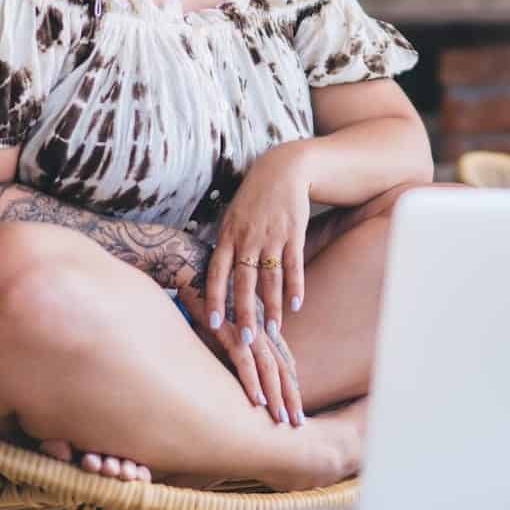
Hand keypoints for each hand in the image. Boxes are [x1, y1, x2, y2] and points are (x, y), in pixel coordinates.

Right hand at [178, 285, 304, 425]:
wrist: (190, 267)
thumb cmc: (204, 297)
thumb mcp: (222, 324)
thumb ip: (231, 344)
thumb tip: (231, 369)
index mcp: (261, 327)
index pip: (282, 362)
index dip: (290, 385)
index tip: (296, 408)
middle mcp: (259, 328)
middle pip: (281, 368)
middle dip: (290, 396)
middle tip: (298, 423)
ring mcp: (247, 328)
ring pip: (268, 367)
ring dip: (275, 394)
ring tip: (281, 418)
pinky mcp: (229, 329)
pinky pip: (244, 360)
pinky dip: (251, 380)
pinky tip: (256, 399)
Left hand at [205, 143, 310, 347]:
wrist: (283, 169)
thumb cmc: (253, 199)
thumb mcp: (231, 218)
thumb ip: (225, 247)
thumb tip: (215, 279)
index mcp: (227, 236)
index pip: (216, 273)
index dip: (214, 299)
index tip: (213, 324)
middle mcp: (247, 238)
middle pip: (244, 282)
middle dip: (244, 313)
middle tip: (245, 339)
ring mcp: (272, 236)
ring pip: (271, 279)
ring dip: (272, 308)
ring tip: (273, 332)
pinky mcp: (294, 233)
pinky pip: (294, 265)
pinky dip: (295, 287)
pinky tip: (296, 306)